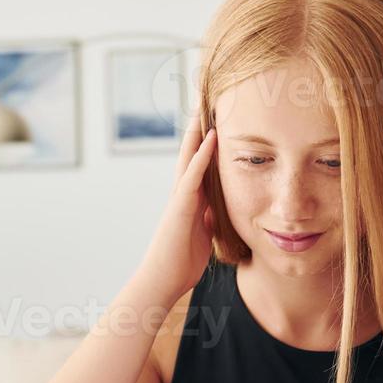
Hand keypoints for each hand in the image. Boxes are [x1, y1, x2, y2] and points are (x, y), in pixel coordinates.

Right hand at [136, 111, 217, 302]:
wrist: (162, 281)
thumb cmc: (181, 263)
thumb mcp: (203, 235)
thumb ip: (210, 218)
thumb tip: (220, 210)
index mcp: (190, 200)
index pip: (200, 165)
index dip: (208, 144)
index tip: (217, 120)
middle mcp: (182, 193)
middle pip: (191, 153)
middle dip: (198, 128)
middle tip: (205, 101)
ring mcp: (179, 198)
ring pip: (189, 156)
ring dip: (198, 131)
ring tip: (205, 105)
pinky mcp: (180, 206)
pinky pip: (192, 175)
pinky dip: (202, 155)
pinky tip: (212, 137)